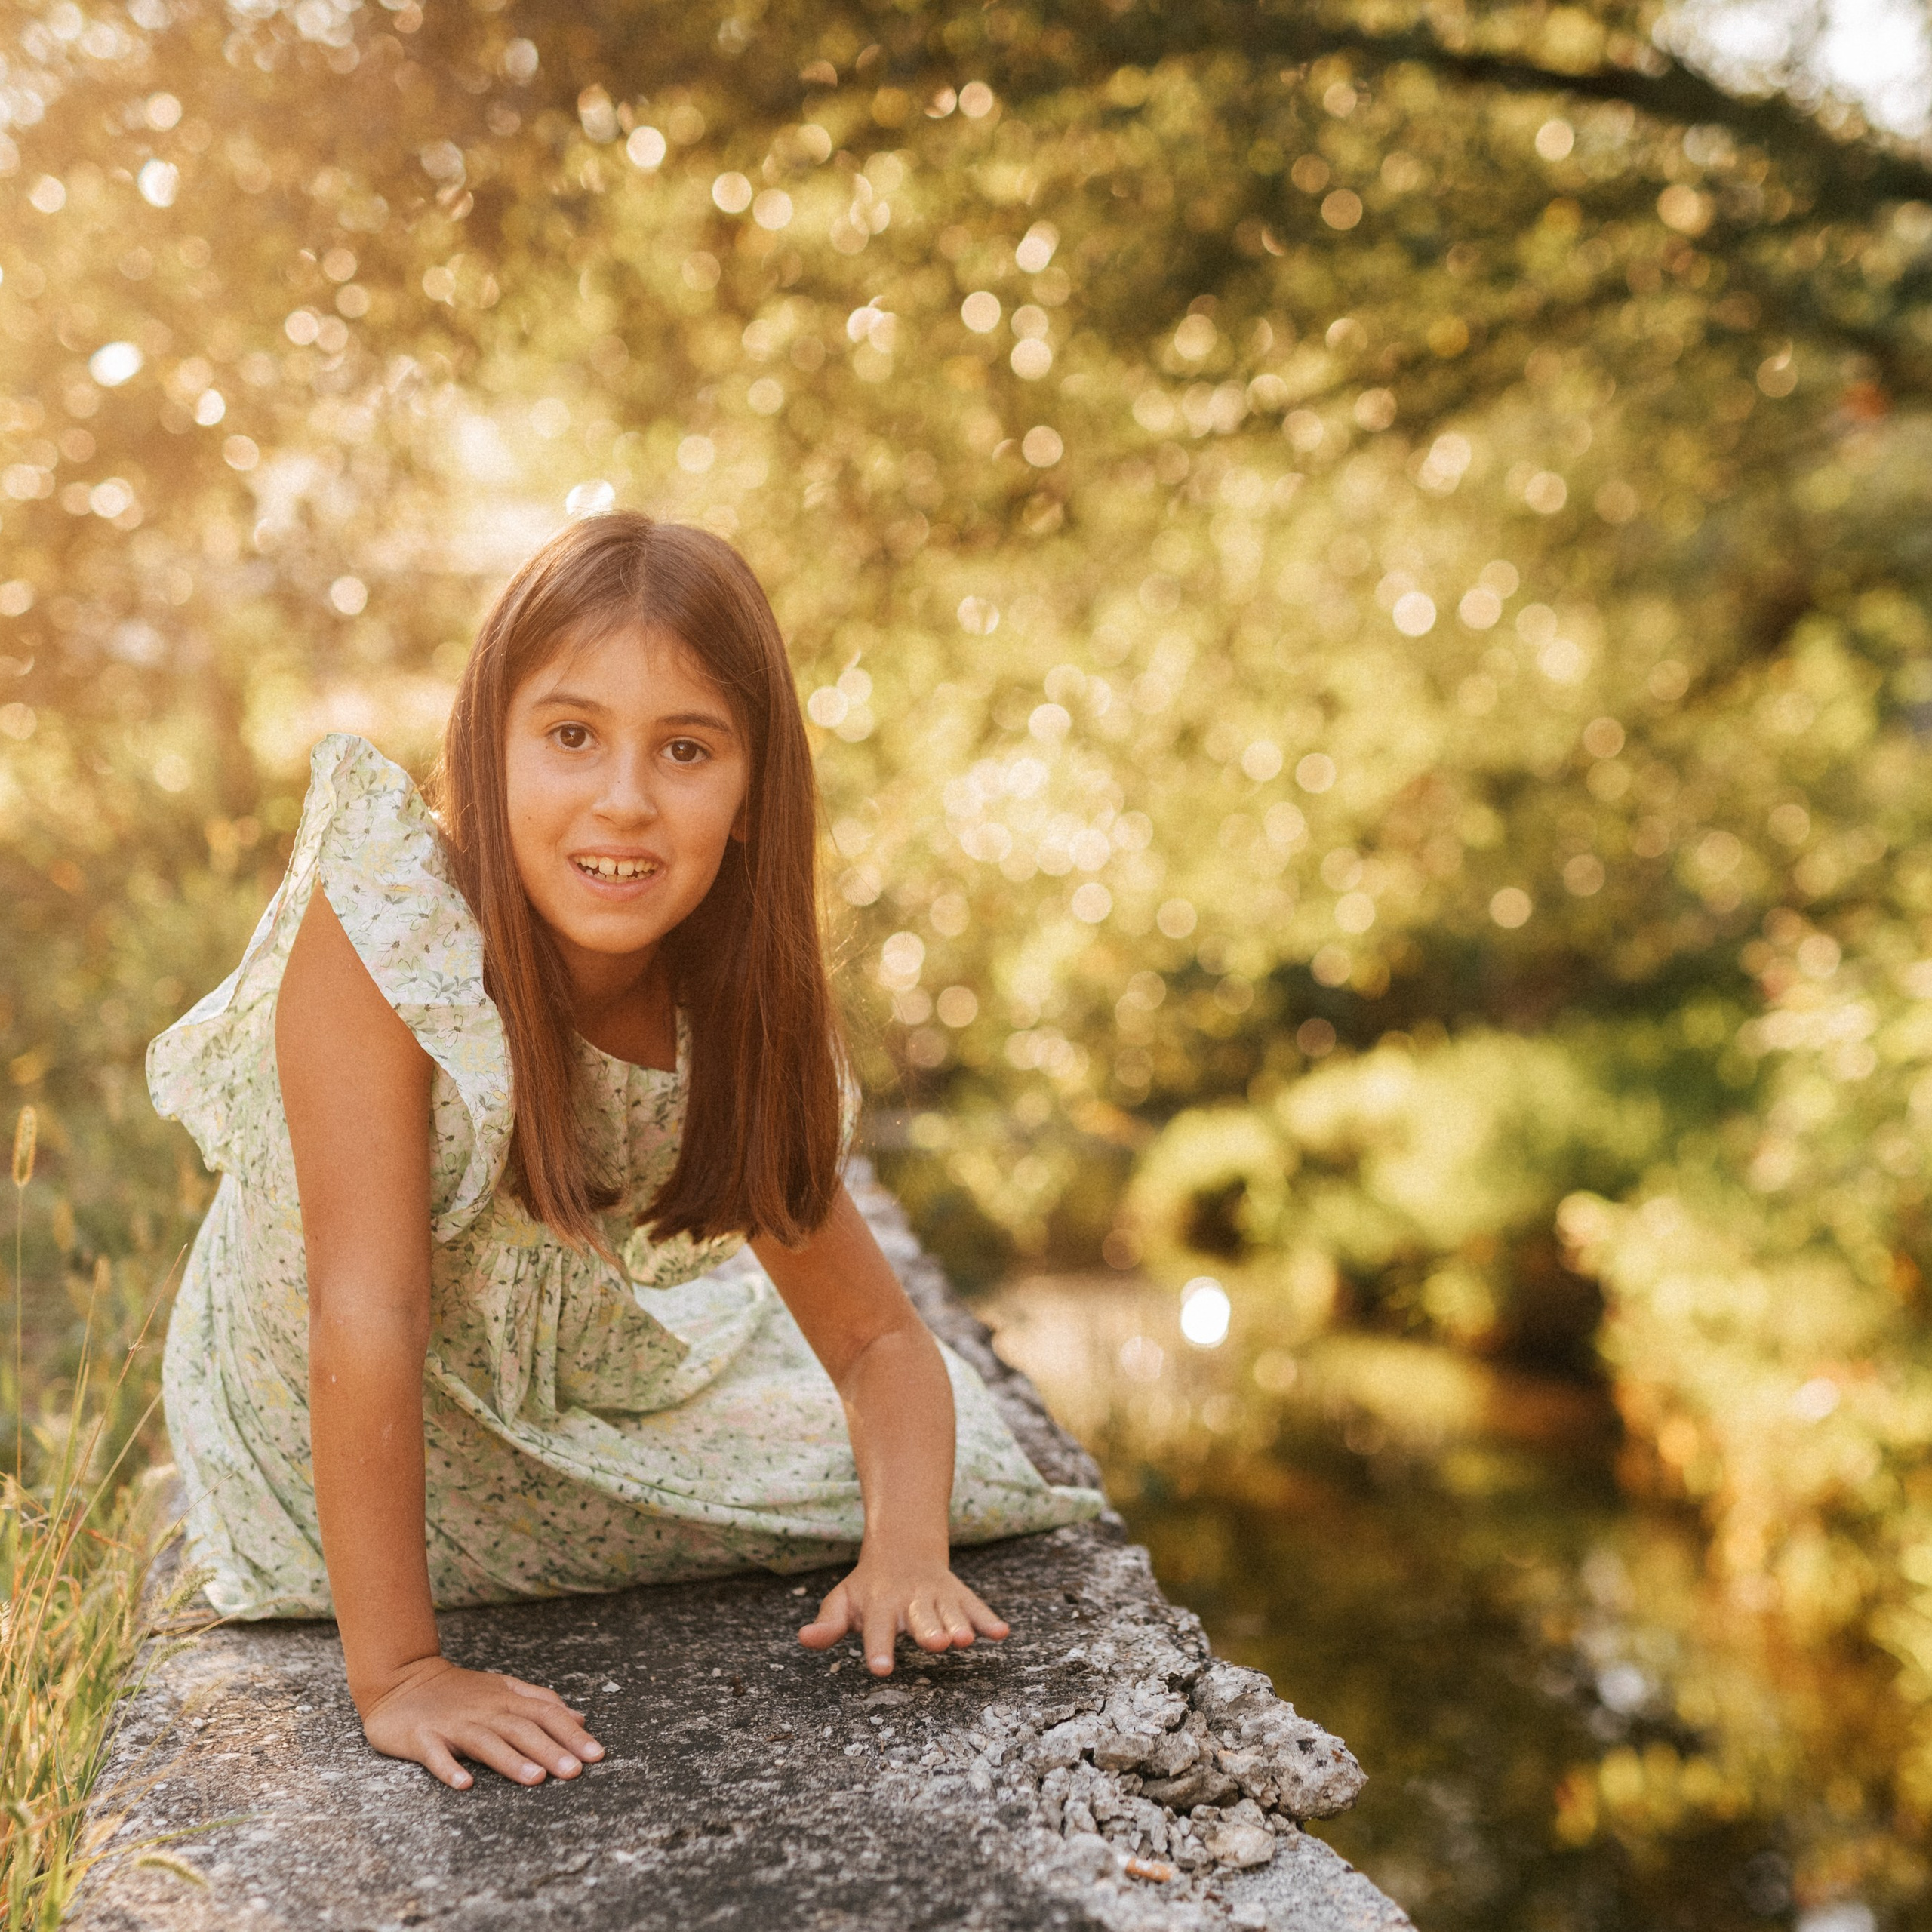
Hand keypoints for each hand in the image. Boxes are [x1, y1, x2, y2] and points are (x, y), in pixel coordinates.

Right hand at [355, 1655, 604, 1789]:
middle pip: (522, 1729)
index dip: (572, 1733)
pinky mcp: (422, 1738)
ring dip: (512, 1761)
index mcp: (506, 1700)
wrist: (402, 1679)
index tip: (597, 1754)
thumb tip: (580, 1718)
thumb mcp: (503, 1689)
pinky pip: (437, 1755)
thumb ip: (541, 1702)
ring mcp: (453, 1725)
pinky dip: (449, 1769)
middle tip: (576, 1771)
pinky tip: (463, 1784)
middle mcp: (485, 1711)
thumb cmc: (459, 1691)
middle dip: (551, 1750)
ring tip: (536, 1779)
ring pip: (487, 1742)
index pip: (546, 1713)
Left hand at [798, 1548, 1009, 1675]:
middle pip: (921, 1619)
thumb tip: (804, 1638)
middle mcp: (911, 1601)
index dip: (878, 1648)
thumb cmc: (868, 1588)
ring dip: (958, 1625)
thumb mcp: (843, 1601)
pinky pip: (975, 1607)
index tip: (880, 1669)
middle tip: (938, 1646)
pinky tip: (1001, 1633)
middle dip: (929, 1632)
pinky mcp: (959, 1596)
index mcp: (880, 1605)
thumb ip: (828, 1623)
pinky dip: (988, 1619)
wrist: (903, 1547)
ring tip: (965, 1640)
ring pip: (949, 1613)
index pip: (877, 1629)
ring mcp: (938, 1597)